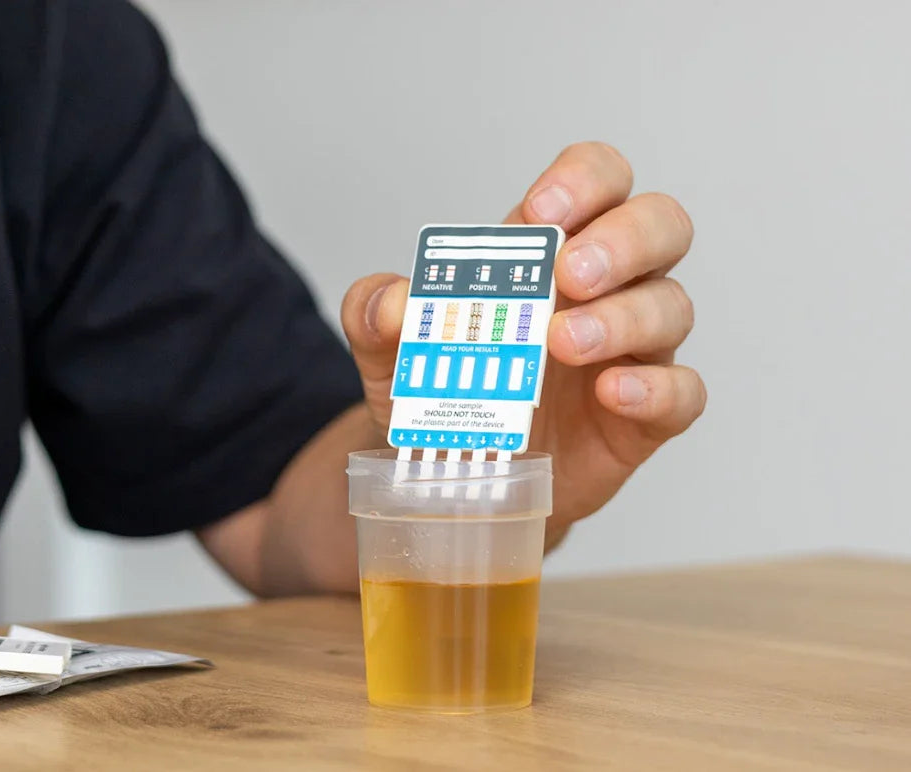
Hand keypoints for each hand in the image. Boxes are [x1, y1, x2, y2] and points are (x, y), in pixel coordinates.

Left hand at [341, 142, 705, 542]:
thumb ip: (375, 314)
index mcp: (549, 252)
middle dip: (624, 238)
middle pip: (661, 226)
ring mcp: (633, 351)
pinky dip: (656, 388)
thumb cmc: (441, 392)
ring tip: (564, 343)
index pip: (599, 179)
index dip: (585, 180)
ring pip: (672, 306)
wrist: (453, 482)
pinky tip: (612, 392)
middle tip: (570, 274)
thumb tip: (395, 302)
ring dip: (625, 316)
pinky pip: (682, 391)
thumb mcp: (389, 351)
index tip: (542, 211)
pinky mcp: (644, 417)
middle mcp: (607, 289)